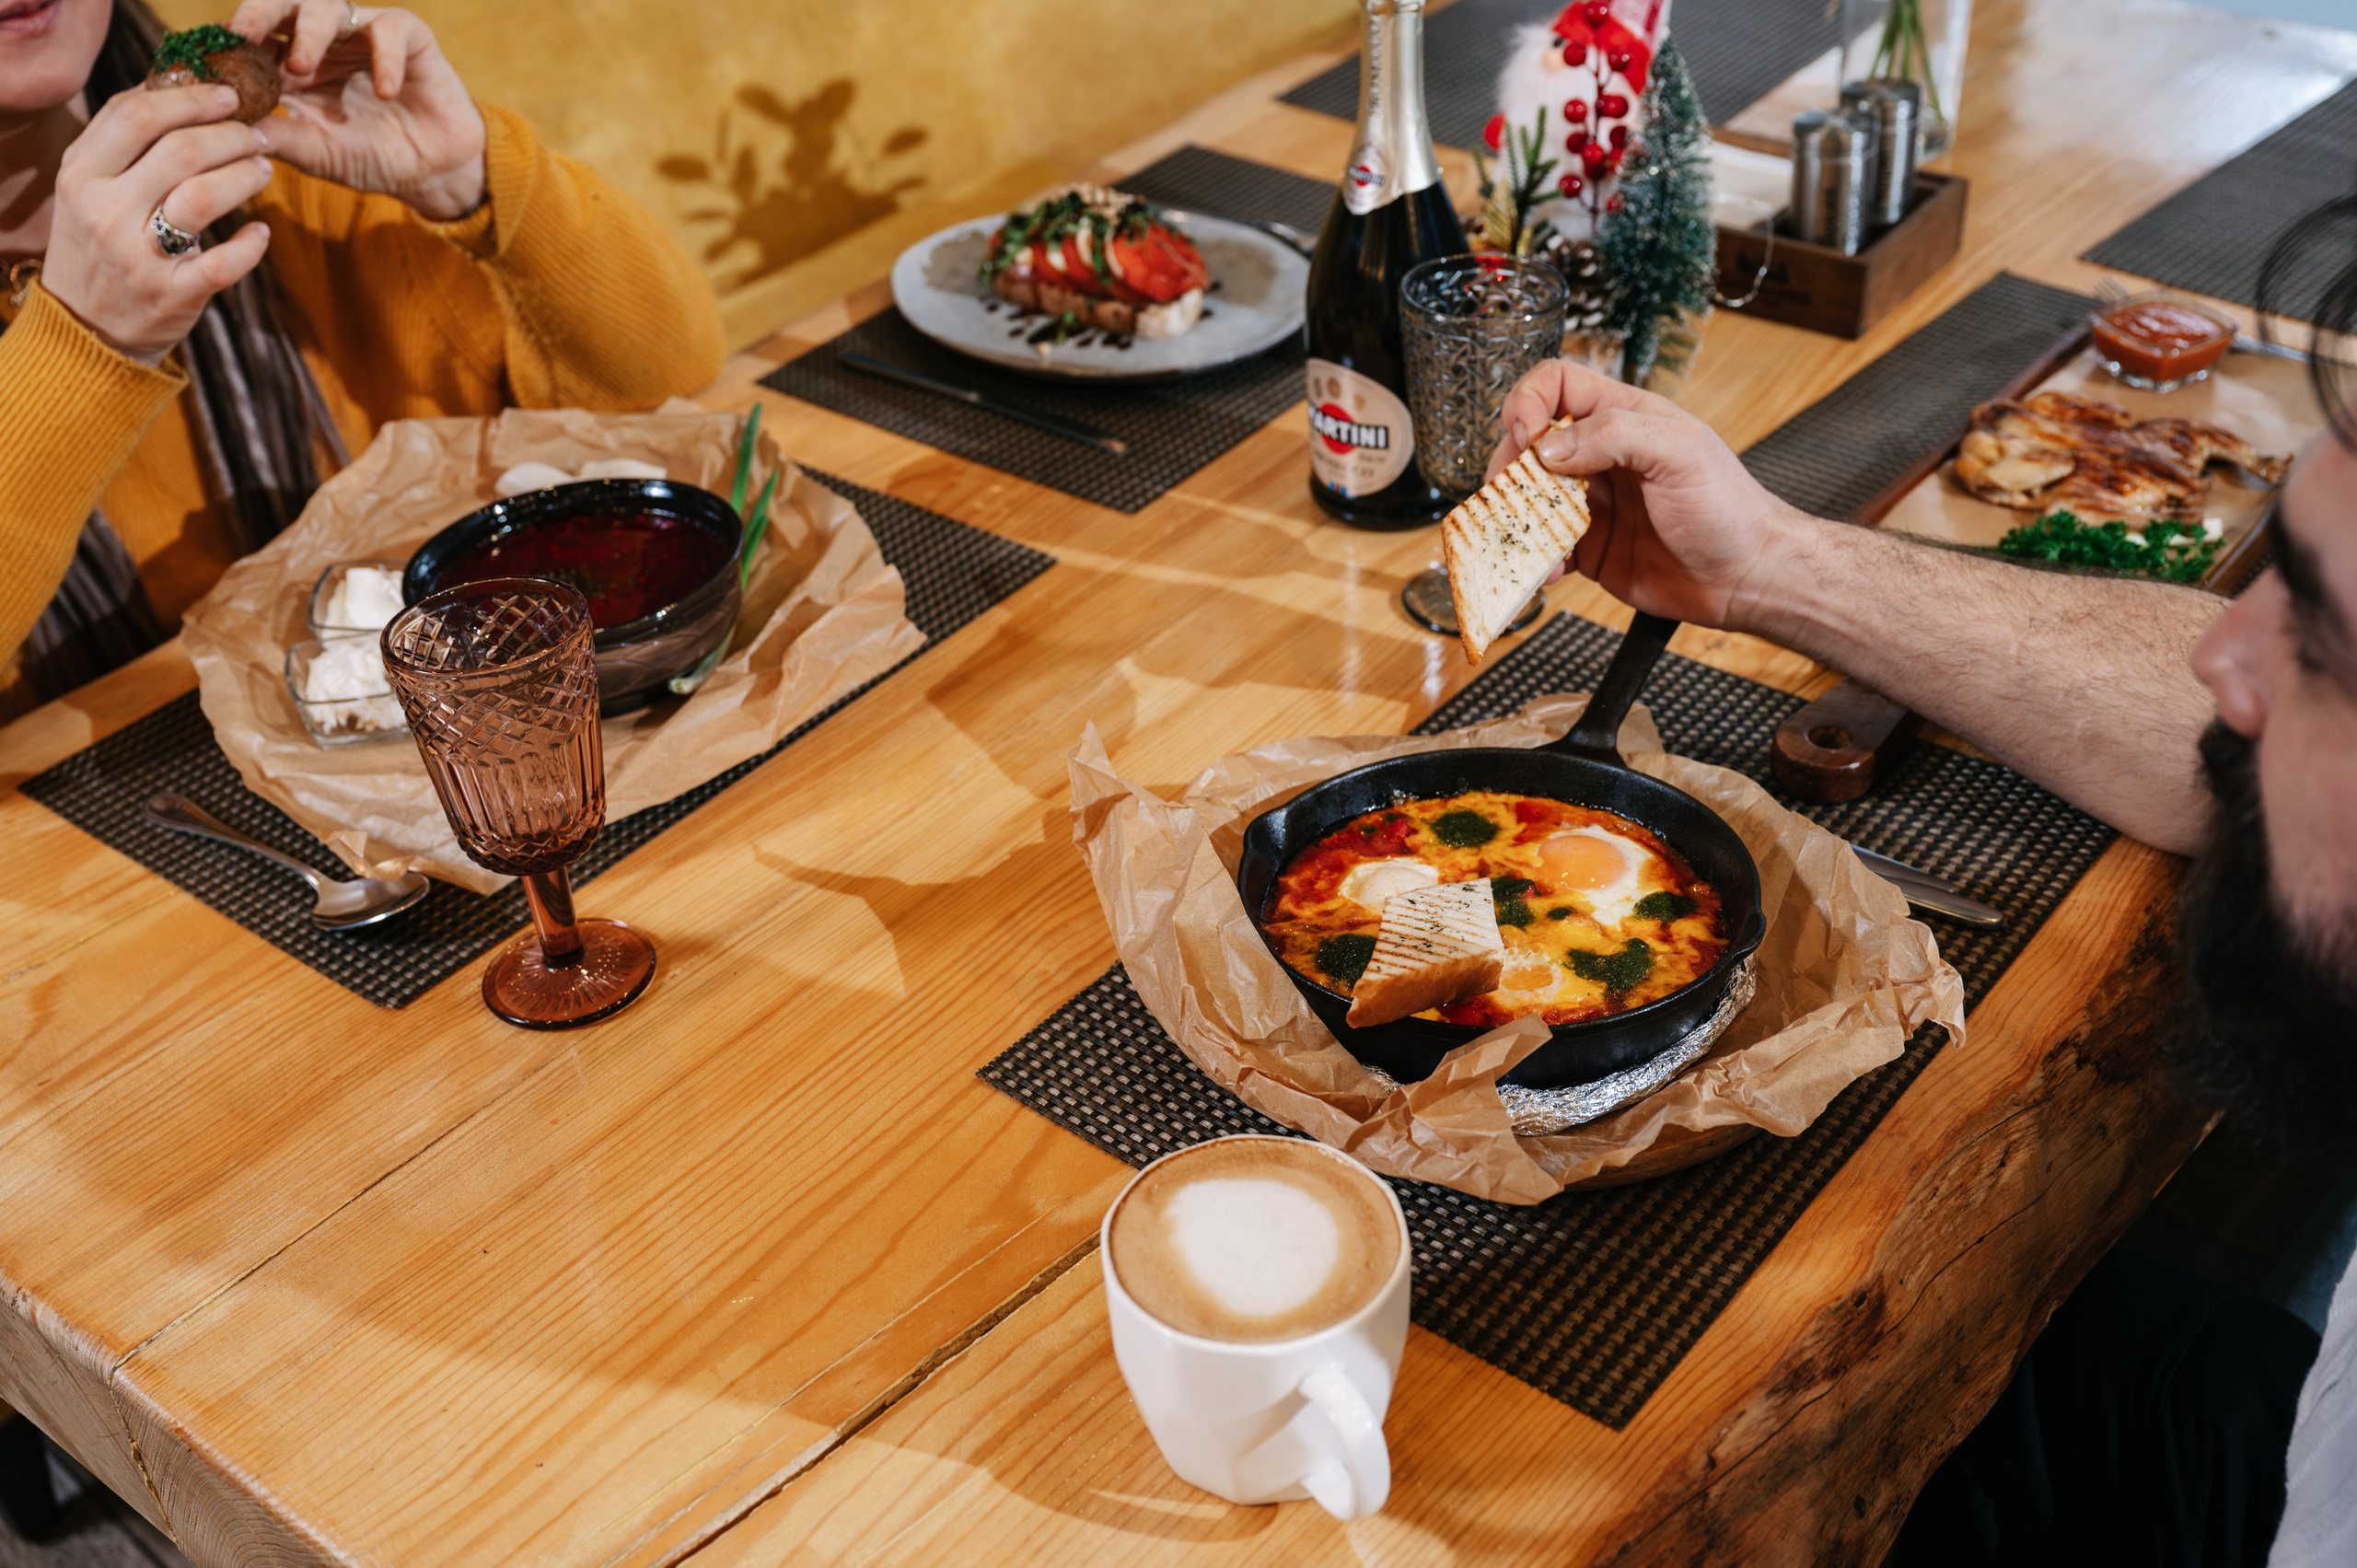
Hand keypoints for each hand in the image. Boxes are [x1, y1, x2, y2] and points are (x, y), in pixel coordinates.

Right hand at [41, 84, 273, 364]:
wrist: (83, 330)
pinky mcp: (173, 294)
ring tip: (263, 168)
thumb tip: (171, 87)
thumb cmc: (96, 246)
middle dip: (231, 134)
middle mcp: (104, 210)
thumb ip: (121, 144)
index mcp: (81, 174)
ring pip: (205, 196)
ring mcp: (138, 255)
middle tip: (257, 134)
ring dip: (245, 175)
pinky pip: (226, 261)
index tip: (227, 96)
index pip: (136, 115)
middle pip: (180, 150)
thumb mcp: (86, 189)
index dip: (189, 98)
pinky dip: (252, 243)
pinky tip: (262, 231)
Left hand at [231, 0, 485, 221]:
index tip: (210, 57)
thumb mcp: (315, 152)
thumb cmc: (369, 158)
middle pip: (283, 4)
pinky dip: (384, 58)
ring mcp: (364, 35)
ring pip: (328, 6)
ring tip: (303, 67)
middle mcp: (324, 41)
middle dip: (259, 13)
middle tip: (244, 35)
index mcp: (292, 63)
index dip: (232, 40)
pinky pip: (390, 30)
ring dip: (310, 32)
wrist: (430, 173)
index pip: (254, 35)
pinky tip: (383, 91)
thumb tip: (225, 125)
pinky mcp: (409, 38)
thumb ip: (275, 135)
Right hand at [1485, 360, 1804, 633]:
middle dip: (1510, 468)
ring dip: (1515, 518)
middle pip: (1527, 444)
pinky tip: (1550, 571)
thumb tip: (1549, 447)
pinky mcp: (1587, 548)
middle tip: (1515, 496)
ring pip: (1526, 498)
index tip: (1527, 436)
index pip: (1557, 385)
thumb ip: (1615, 434)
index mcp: (1623, 417)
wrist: (1746, 577)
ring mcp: (1590, 503)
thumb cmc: (1729, 508)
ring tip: (1527, 540)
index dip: (1530, 402)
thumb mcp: (1680, 452)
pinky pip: (1542, 547)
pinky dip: (1533, 558)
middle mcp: (1600, 457)